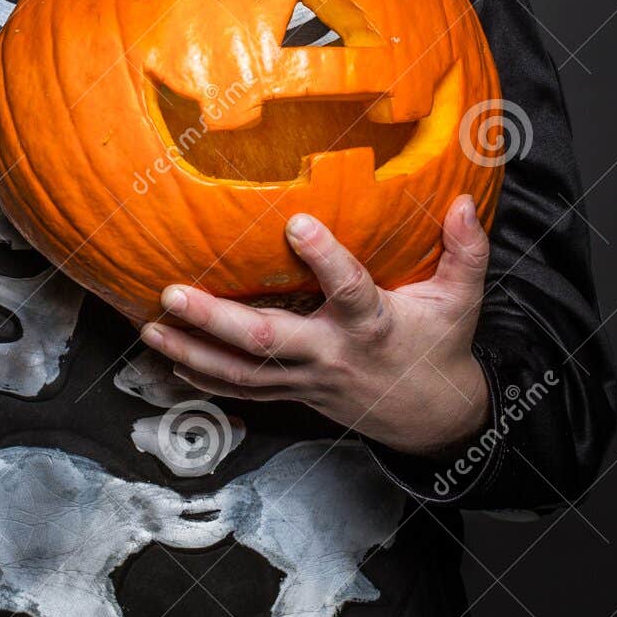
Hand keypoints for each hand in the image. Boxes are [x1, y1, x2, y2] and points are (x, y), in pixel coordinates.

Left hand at [138, 194, 492, 458]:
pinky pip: (242, 391)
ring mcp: (306, 380)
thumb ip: (465, 250)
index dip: (325, 259)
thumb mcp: (462, 299)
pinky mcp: (293, 395)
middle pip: (267, 341)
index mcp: (372, 325)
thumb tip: (466, 199)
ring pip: (242, 373)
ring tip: (150, 327)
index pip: (348, 290)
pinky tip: (168, 359)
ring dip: (191, 351)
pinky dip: (204, 377)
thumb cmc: (440, 345)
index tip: (296, 223)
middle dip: (216, 320)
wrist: (432, 417)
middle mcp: (331, 355)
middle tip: (172, 294)